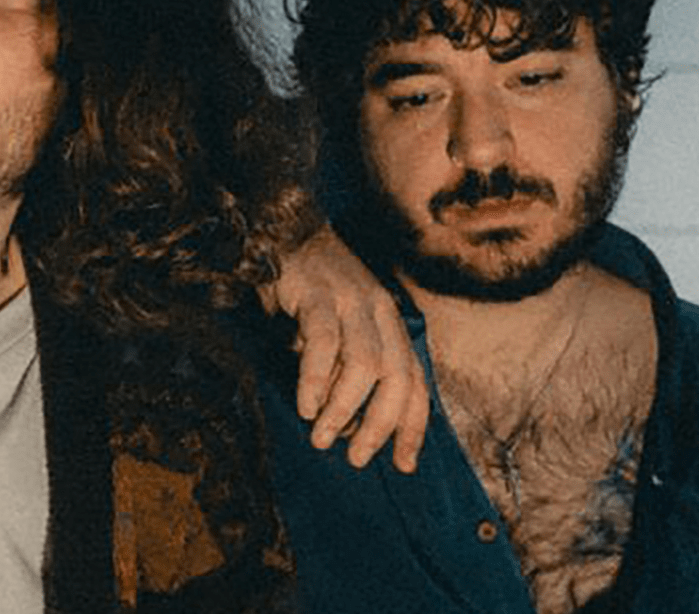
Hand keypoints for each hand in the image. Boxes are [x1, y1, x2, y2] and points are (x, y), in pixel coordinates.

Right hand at [259, 224, 427, 471]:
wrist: (282, 232)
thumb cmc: (308, 291)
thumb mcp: (339, 330)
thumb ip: (346, 370)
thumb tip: (346, 425)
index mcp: (391, 323)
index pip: (416, 382)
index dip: (413, 427)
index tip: (403, 464)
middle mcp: (380, 312)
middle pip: (398, 377)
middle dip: (381, 425)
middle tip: (356, 456)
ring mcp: (351, 301)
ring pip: (366, 364)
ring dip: (346, 408)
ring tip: (322, 436)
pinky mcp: (318, 294)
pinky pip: (324, 342)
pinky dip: (317, 379)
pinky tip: (306, 404)